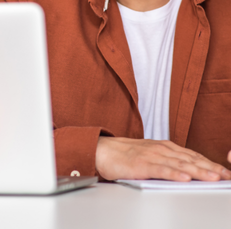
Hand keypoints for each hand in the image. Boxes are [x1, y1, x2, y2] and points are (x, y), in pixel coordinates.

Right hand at [95, 137, 230, 181]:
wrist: (106, 151)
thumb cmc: (129, 156)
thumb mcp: (153, 157)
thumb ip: (169, 163)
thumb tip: (188, 173)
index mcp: (167, 147)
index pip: (194, 156)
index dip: (210, 163)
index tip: (225, 172)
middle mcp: (163, 149)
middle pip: (191, 159)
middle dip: (210, 168)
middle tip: (226, 175)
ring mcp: (153, 155)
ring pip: (180, 163)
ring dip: (198, 171)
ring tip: (213, 177)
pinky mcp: (143, 164)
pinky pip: (161, 169)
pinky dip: (174, 173)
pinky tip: (185, 178)